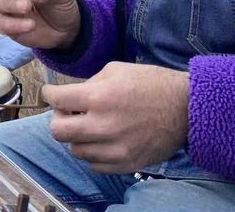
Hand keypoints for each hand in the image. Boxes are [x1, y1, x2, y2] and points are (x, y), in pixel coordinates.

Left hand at [43, 62, 188, 173]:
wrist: (186, 107)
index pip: (56, 100)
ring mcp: (115, 149)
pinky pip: (94, 165)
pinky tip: (101, 140)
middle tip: (67, 112)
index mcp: (99, 97)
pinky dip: (93, 153)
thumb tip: (68, 97)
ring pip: (75, 150)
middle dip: (58, 119)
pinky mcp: (126, 164)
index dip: (49, 94)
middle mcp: (104, 126)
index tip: (50, 93)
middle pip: (58, 132)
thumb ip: (88, 84)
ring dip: (77, 137)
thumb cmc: (151, 83)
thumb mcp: (115, 70)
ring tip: (89, 126)